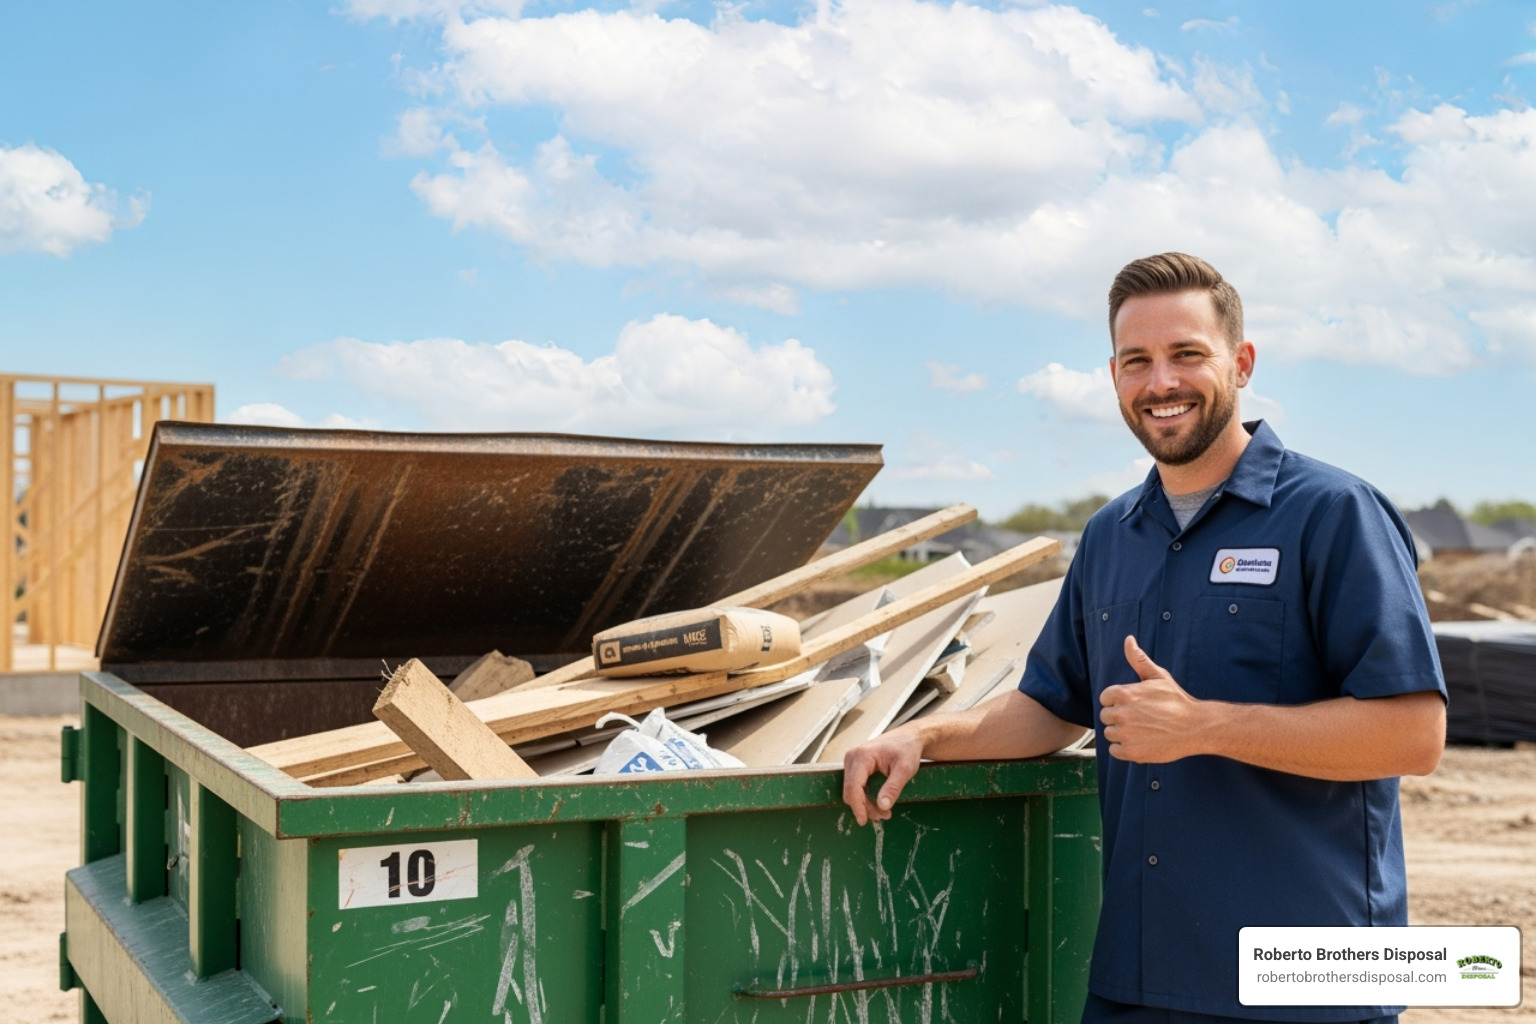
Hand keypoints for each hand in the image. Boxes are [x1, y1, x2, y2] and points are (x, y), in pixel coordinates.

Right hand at [842, 731, 923, 825]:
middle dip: (865, 807)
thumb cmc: (907, 749)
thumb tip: (882, 806)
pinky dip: (864, 797)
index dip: (858, 806)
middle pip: (850, 790)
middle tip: (885, 816)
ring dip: (865, 803)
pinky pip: (854, 785)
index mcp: (862, 756)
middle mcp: (852, 757)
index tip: (864, 821)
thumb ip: (893, 787)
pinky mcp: (855, 765)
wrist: (908, 737)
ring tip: (884, 811)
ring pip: (851, 790)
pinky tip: (877, 802)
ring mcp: (852, 761)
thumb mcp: (905, 769)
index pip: (853, 786)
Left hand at [1097, 635, 1203, 762]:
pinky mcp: (1131, 752)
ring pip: (1110, 734)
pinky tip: (1140, 742)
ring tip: (1142, 731)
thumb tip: (1128, 639)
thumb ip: (1138, 659)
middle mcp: (1121, 714)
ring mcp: (1126, 734)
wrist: (1195, 727)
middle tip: (1140, 719)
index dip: (1118, 702)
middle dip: (1119, 717)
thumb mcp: (1158, 676)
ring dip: (1121, 734)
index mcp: (1124, 694)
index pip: (1105, 698)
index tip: (1134, 705)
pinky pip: (1114, 751)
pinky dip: (1124, 749)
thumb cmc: (1177, 701)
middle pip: (1106, 716)